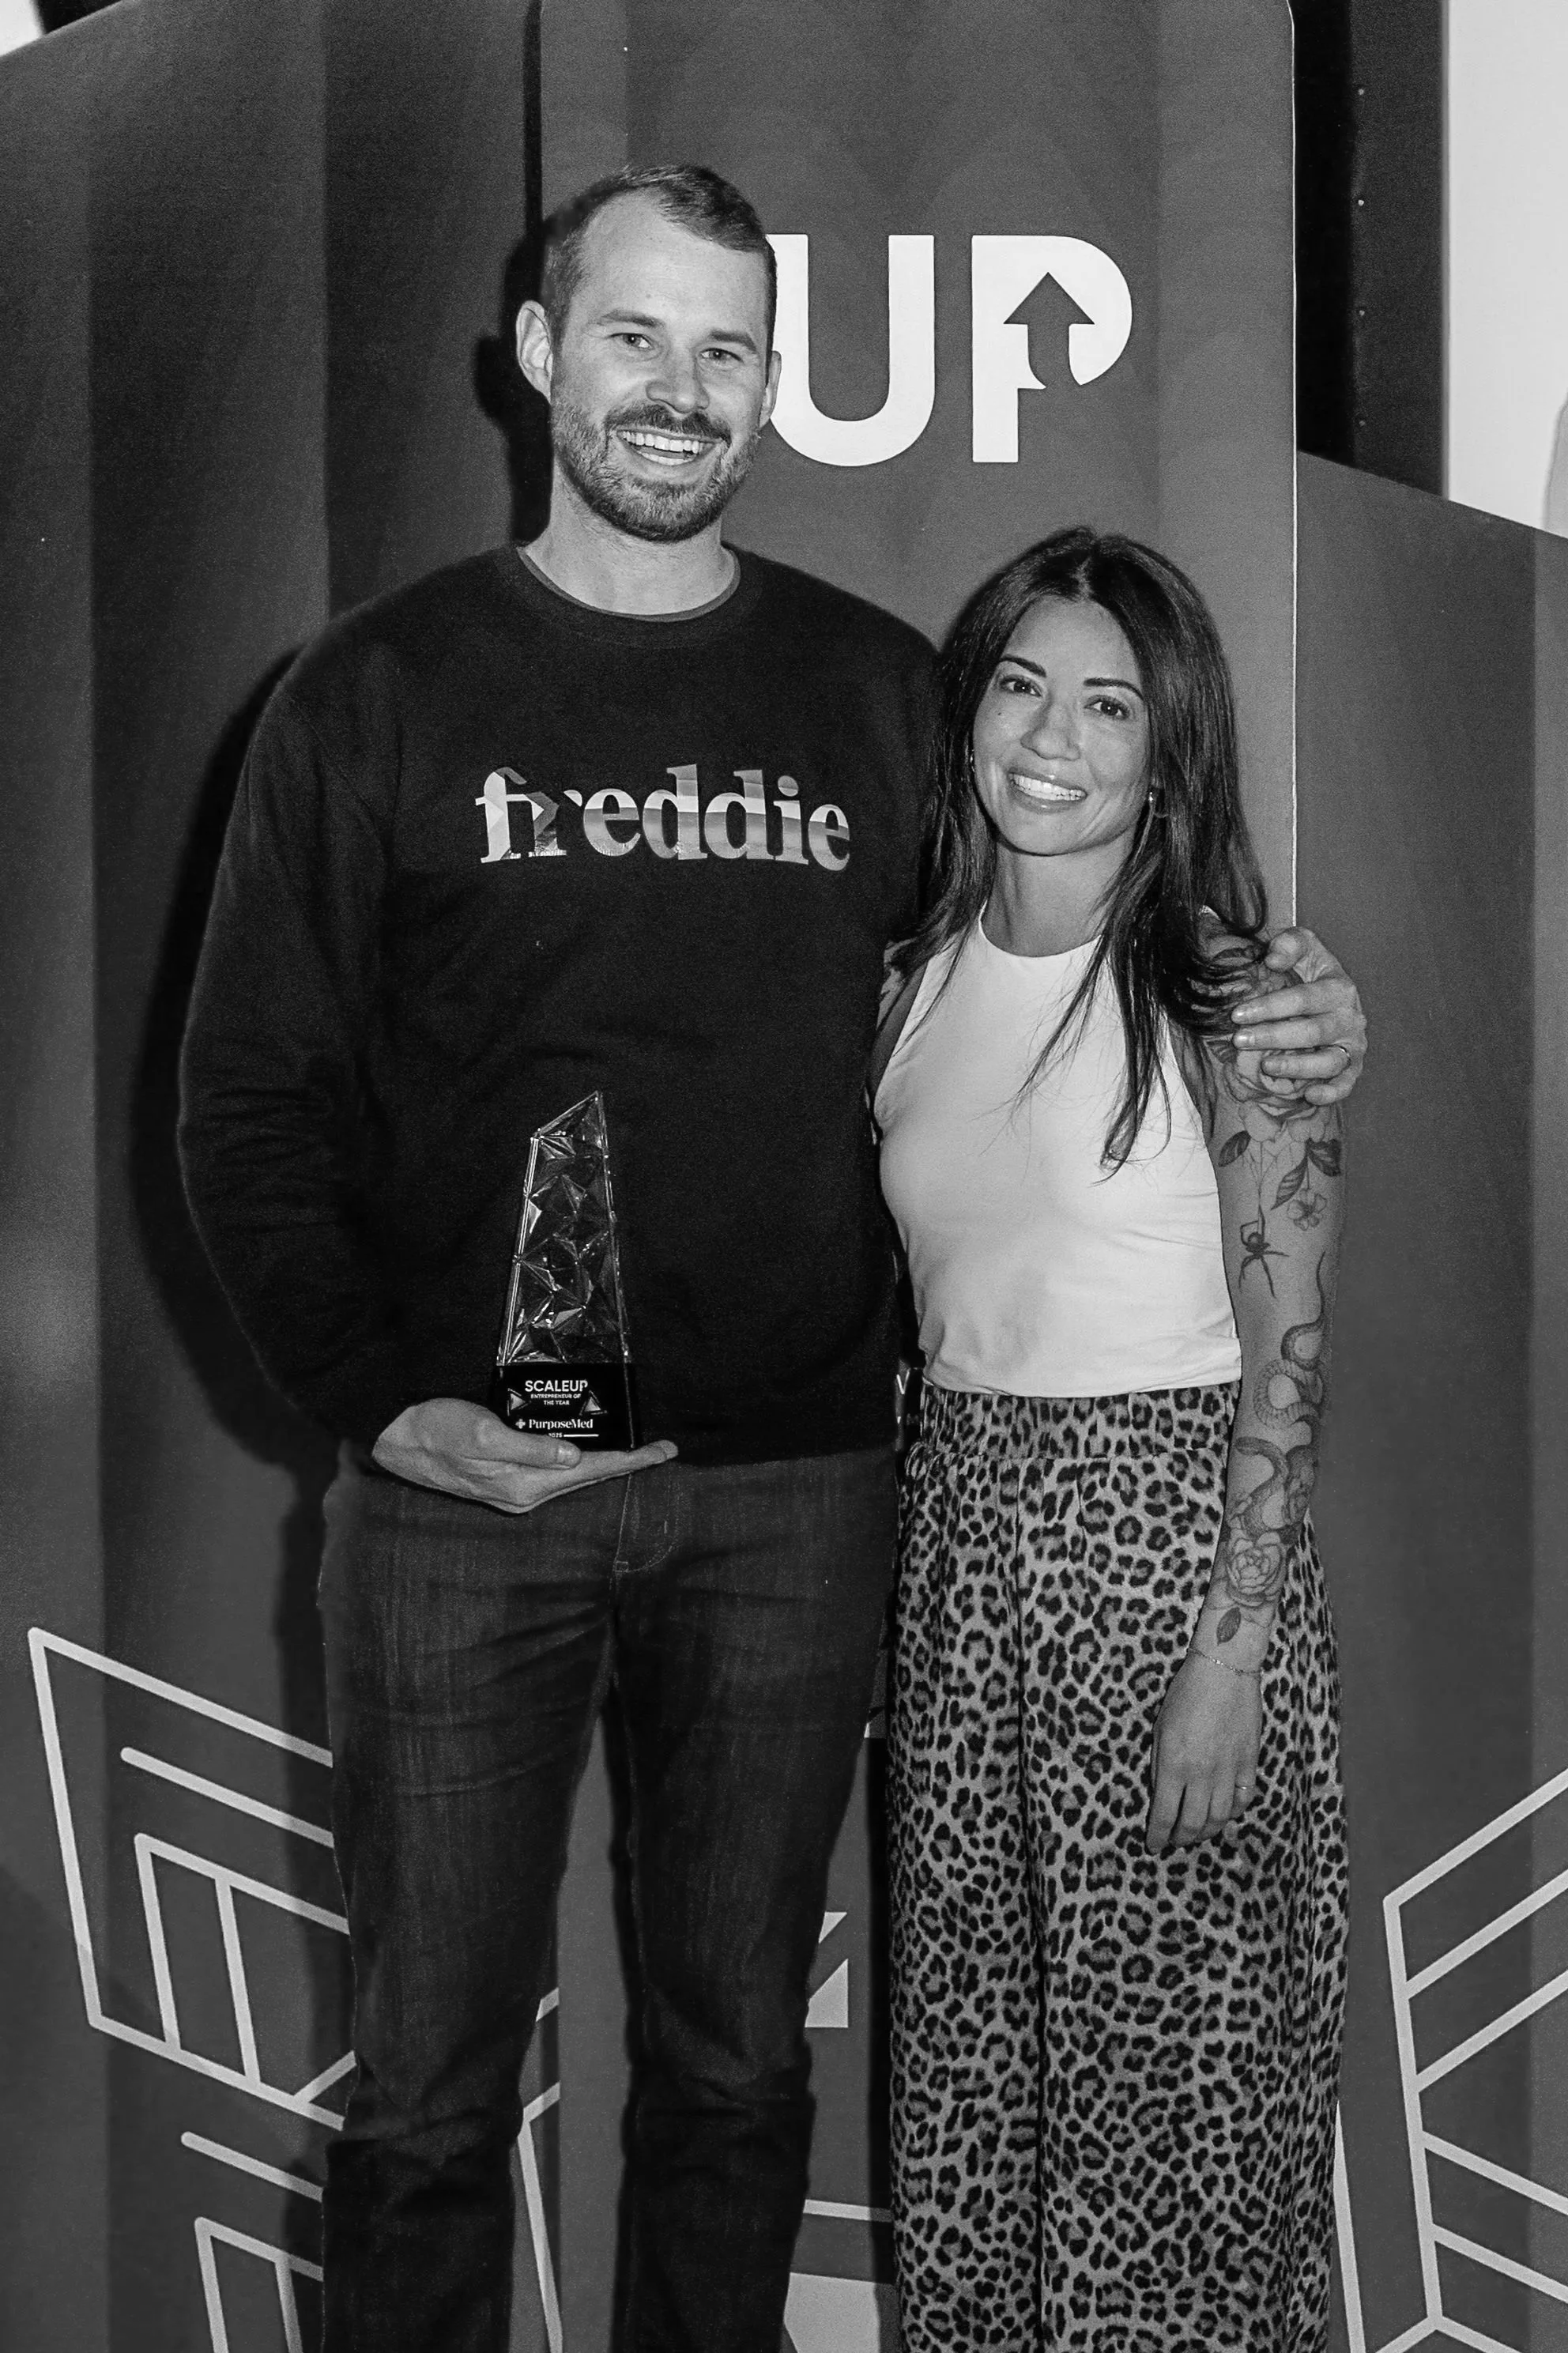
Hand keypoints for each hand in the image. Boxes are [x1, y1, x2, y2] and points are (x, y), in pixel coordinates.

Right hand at [372, 1396, 676, 1514]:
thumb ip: (529, 1448)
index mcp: (524, 1486)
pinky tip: (591, 1452)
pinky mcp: (506, 1482)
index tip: (665, 1450)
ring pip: (575, 1477)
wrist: (396, 1441)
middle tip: (663, 1448)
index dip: (632, 1460)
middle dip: (628, 1463)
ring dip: (607, 1464)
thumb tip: (574, 1458)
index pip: (593, 1471)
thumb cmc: (435, 1430)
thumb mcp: (482, 1433)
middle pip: (590, 1477)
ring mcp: (515, 1492)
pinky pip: (556, 1475)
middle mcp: (525, 1495)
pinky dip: (582, 1463)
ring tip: (637, 1451)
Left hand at [1145, 1651, 1260, 1854]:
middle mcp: (1203, 1773)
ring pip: (1219, 1817)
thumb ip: (1161, 1766)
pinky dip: (1232, 1813)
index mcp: (1175, 1764)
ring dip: (1206, 1831)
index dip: (1158, 1835)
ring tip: (1196, 1833)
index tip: (1153, 1845)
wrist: (1224, 1671)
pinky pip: (1242, 1799)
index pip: (1164, 1814)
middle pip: (1193, 1823)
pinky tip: (1222, 1814)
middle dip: (1181, 1839)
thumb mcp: (1160, 1728)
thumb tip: (1162, 1796)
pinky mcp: (1250, 1764)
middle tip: (1173, 1842)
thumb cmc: (1185, 1694)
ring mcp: (1229, 1770)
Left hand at [1229, 927, 1366, 1104]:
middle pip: (1313, 1031)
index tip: (1238, 1014)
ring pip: (1329, 1061)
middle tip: (1239, 1040)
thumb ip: (1290, 943)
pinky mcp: (1352, 1068)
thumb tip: (1272, 959)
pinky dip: (1331, 1093)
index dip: (1270, 1006)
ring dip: (1297, 1067)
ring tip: (1266, 1066)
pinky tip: (1309, 1096)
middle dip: (1274, 1036)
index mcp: (1339, 987)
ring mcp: (1353, 1045)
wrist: (1332, 998)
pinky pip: (1345, 1084)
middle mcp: (1350, 1017)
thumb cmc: (1310, 973)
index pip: (1305, 998)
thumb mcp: (1304, 949)